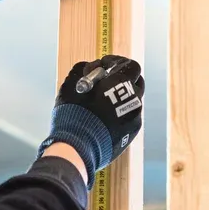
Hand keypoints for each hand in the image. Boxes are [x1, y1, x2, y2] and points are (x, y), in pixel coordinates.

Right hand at [38, 55, 144, 188]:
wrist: (77, 147)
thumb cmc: (74, 110)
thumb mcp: (73, 81)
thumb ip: (86, 69)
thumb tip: (94, 69)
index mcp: (123, 83)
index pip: (132, 66)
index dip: (117, 62)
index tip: (103, 65)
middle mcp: (135, 99)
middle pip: (135, 83)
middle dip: (122, 79)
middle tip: (105, 82)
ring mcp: (135, 118)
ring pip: (132, 101)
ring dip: (119, 97)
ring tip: (100, 103)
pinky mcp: (131, 134)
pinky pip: (128, 117)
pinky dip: (118, 114)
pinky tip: (102, 119)